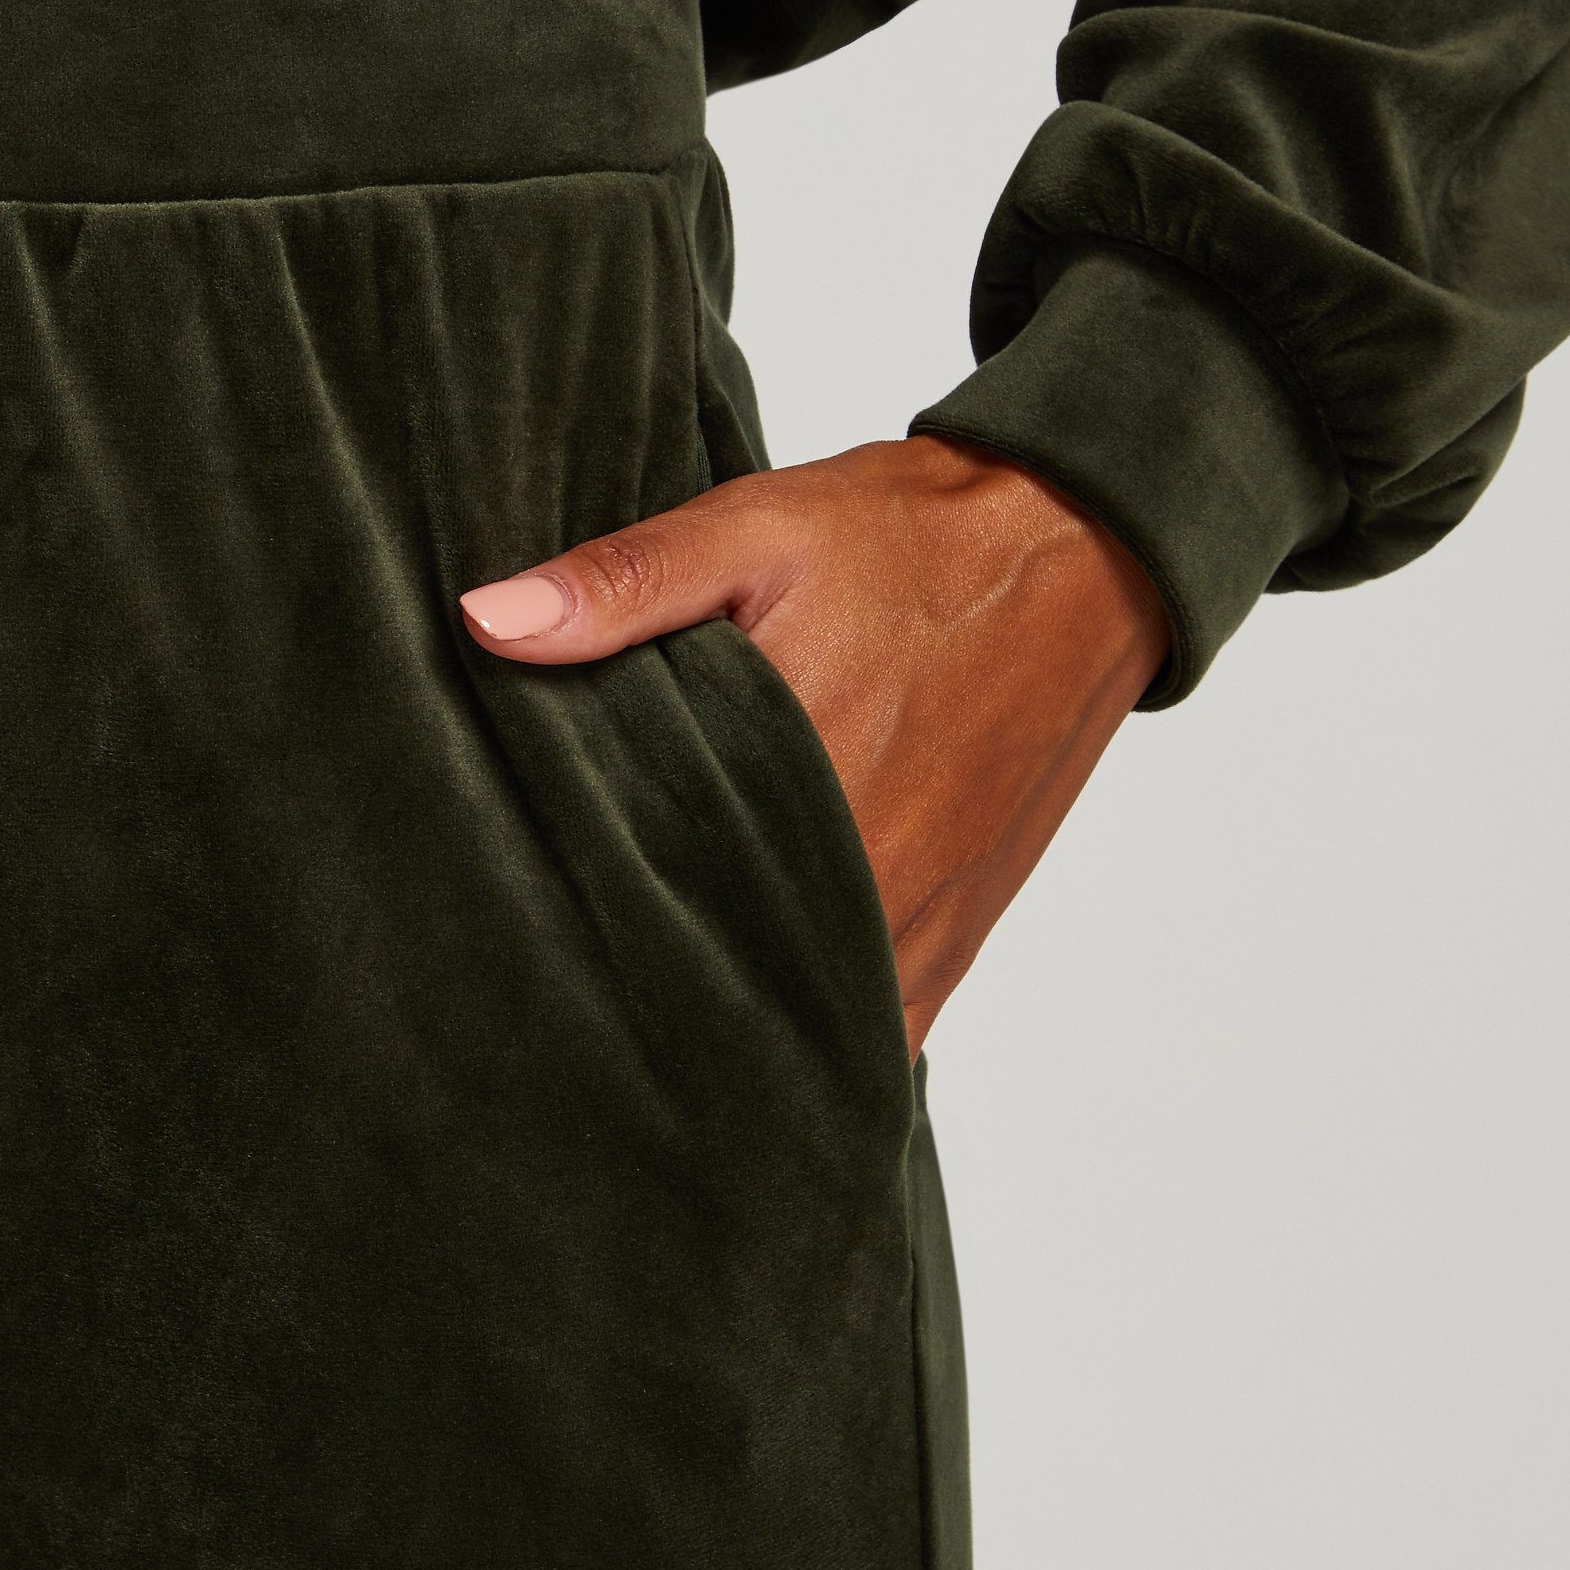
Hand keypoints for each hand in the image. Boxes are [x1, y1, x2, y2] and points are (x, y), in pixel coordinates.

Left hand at [457, 437, 1169, 1055]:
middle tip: (553, 984)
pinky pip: (872, 1036)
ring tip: (633, 1016)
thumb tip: (490, 623)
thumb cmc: (912, 541)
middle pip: (718, 984)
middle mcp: (864, 877)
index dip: (577, 931)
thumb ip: (624, 584)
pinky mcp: (953, 941)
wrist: (1079, 552)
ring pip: (795, 1027)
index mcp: (797, 781)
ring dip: (723, 1024)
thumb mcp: (756, 530)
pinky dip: (809, 1040)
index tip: (512, 938)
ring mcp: (913, 925)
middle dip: (639, 990)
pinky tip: (743, 1029)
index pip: (651, 904)